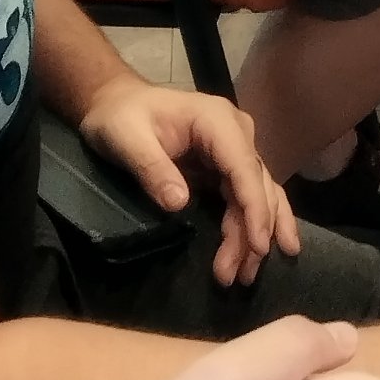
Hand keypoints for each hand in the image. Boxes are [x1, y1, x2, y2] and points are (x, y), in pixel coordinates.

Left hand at [79, 75, 299, 284]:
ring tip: (246, 275)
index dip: (255, 207)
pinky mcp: (225, 164)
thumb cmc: (120, 117)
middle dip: (252, 232)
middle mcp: (236, 132)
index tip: (258, 245)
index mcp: (216, 120)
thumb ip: (152, 168)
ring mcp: (233, 148)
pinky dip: (255, 223)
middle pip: (256, 185)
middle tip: (236, 276)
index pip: (244, 166)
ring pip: (259, 193)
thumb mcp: (126, 138)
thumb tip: (179, 204)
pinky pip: (247, 195)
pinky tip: (263, 248)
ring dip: (256, 233)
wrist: (116, 102)